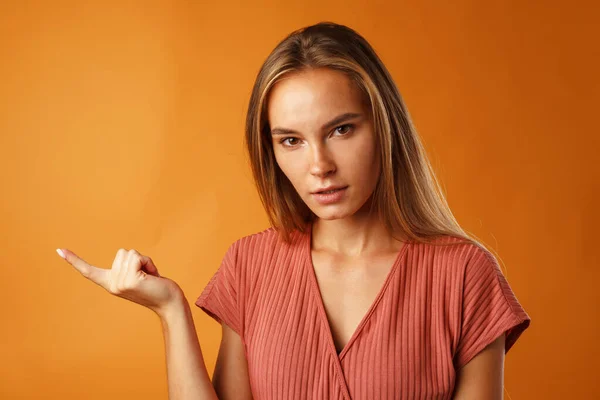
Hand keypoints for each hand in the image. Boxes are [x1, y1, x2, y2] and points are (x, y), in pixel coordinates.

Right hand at [57, 247, 182, 315]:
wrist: (169, 303)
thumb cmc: (156, 287)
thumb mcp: (137, 275)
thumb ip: (128, 267)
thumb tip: (129, 256)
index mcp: (111, 283)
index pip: (89, 271)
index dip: (74, 260)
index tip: (59, 250)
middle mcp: (112, 284)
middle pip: (122, 253)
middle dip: (138, 260)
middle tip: (146, 276)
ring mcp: (120, 283)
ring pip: (130, 253)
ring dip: (145, 261)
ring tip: (149, 277)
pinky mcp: (131, 280)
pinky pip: (138, 257)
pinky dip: (149, 262)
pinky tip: (152, 276)